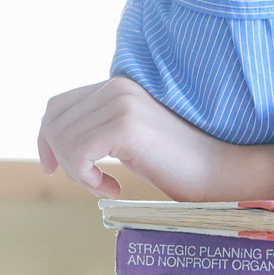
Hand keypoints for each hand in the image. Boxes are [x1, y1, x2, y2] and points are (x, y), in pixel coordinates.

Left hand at [36, 76, 273, 202]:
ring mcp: (121, 103)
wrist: (226, 173)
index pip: (58, 105)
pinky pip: (78, 154)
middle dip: (60, 157)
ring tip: (108, 186)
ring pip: (63, 140)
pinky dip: (86, 178)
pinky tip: (115, 188)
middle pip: (54, 122)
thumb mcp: (133, 140)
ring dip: (77, 172)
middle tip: (91, 182)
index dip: (47, 138)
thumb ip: (102, 130)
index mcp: (118, 86)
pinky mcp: (125, 126)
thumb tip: (57, 142)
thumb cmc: (183, 166)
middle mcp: (116, 87)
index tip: (53, 168)